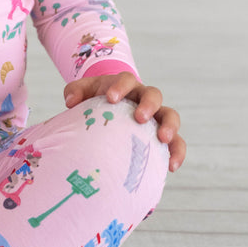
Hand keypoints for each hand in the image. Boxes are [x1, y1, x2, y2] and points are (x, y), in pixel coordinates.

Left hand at [64, 71, 185, 171]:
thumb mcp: (84, 91)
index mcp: (126, 85)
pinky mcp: (163, 135)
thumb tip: (70, 102)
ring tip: (163, 139)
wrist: (109, 110)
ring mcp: (157, 116)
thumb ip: (75, 91)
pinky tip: (171, 166)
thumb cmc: (96, 100)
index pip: (127, 80)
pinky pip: (177, 142)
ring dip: (170, 127)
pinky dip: (177, 152)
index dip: (120, 87)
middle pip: (154, 95)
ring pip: (171, 116)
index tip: (110, 98)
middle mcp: (144, 98)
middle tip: (139, 118)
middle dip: (148, 105)